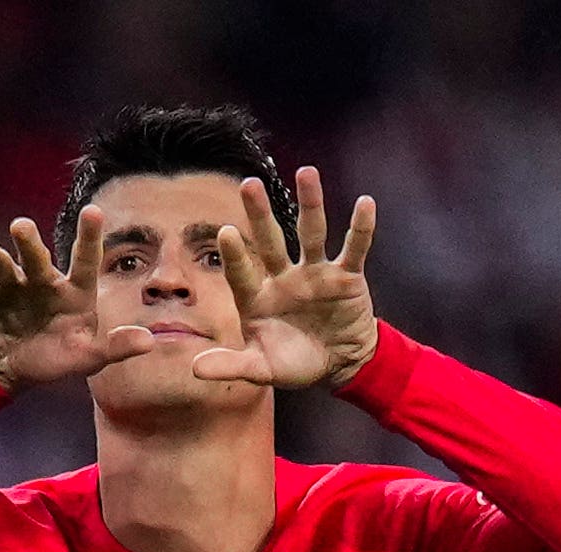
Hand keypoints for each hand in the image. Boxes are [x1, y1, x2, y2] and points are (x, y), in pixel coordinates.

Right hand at [0, 210, 149, 389]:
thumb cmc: (52, 359)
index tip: (95, 211)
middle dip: (28, 243)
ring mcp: (11, 284)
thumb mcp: (85, 359)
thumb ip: (114, 348)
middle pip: (36, 258)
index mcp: (72, 292)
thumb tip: (149, 343)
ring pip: (0, 262)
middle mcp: (42, 280)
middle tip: (21, 226)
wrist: (8, 371)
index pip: (84, 262)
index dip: (89, 239)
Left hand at [193, 167, 378, 390]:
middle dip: (260, 214)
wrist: (338, 364)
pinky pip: (354, 248)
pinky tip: (365, 203)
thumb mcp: (261, 369)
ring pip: (311, 233)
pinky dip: (361, 228)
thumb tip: (195, 370)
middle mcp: (284, 278)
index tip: (225, 231)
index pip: (242, 272)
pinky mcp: (346, 276)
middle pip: (270, 241)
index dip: (235, 255)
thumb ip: (231, 366)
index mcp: (258, 298)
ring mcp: (315, 273)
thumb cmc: (293, 363)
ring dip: (310, 204)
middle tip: (248, 184)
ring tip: (306, 173)